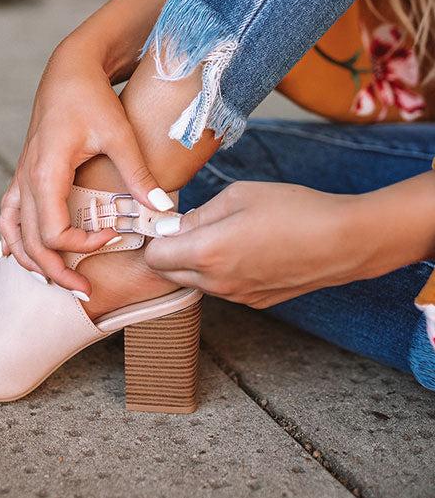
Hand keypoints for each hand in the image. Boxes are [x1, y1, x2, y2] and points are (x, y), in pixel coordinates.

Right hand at [0, 40, 164, 292]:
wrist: (68, 70)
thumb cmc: (91, 98)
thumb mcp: (119, 134)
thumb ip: (137, 174)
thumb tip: (163, 210)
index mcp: (46, 173)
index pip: (53, 232)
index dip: (82, 245)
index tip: (113, 235)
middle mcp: (26, 179)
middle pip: (31, 242)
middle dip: (56, 272)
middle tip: (85, 292)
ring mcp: (21, 177)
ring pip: (14, 232)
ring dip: (32, 260)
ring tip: (56, 281)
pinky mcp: (24, 173)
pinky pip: (9, 214)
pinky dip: (13, 238)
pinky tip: (17, 255)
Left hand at [146, 181, 377, 307]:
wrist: (343, 241)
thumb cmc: (293, 210)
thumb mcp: (238, 196)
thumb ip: (198, 214)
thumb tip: (173, 227)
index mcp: (206, 253)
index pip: (154, 257)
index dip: (155, 237)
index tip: (166, 220)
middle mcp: (217, 283)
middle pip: (169, 274)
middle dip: (170, 251)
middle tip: (189, 224)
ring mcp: (237, 297)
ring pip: (196, 282)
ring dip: (195, 262)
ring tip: (223, 233)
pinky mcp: (256, 302)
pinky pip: (223, 287)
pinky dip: (220, 271)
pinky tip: (245, 248)